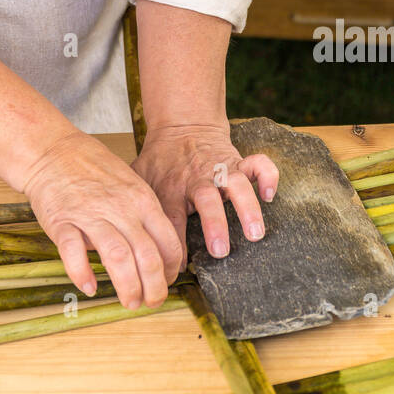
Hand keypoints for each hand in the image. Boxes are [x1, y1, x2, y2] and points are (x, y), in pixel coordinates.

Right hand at [20, 132, 184, 309]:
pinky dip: (82, 273)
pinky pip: (73, 251)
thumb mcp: (130, 183)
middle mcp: (120, 208)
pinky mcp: (62, 220)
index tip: (167, 281)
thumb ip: (143, 214)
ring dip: (127, 286)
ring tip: (129, 302)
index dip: (172, 270)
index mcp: (141, 199)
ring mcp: (90, 214)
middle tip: (152, 302)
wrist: (52, 150)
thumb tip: (156, 251)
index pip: (168, 242)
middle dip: (154, 287)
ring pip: (118, 257)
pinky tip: (89, 287)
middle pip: (147, 256)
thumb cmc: (92, 168)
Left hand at [130, 122, 279, 267]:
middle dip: (214, 225)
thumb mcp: (140, 180)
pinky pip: (258, 164)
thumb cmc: (160, 160)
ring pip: (236, 184)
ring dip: (247, 207)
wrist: (181, 125)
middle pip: (206, 200)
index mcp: (171, 187)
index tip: (178, 268)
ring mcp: (220, 169)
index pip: (171, 219)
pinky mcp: (238, 160)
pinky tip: (269, 195)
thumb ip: (134, 206)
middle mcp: (197, 179)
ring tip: (255, 233)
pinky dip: (267, 176)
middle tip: (221, 252)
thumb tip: (124, 242)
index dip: (174, 244)